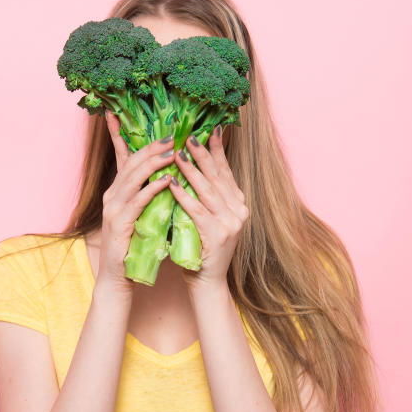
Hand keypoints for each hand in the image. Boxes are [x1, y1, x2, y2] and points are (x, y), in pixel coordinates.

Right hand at [97, 110, 175, 294]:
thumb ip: (152, 194)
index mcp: (118, 190)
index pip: (121, 156)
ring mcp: (114, 209)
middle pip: (131, 162)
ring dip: (154, 163)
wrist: (118, 277)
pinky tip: (167, 181)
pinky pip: (138, 201)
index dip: (118, 134)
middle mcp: (113, 195)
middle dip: (151, 146)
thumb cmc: (134, 245)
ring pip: (133, 177)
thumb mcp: (144, 214)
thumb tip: (170, 175)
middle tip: (172, 135)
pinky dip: (152, 189)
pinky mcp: (119, 224)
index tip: (117, 112)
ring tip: (173, 152)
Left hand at [168, 125, 248, 291]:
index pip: (225, 171)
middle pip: (217, 176)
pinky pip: (197, 211)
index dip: (216, 150)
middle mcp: (239, 211)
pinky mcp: (218, 235)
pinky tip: (172, 184)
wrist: (207, 282)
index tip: (208, 129)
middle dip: (202, 153)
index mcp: (238, 204)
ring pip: (207, 190)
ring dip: (191, 170)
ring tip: (176, 154)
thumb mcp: (206, 217)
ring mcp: (231, 224)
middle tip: (188, 135)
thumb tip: (189, 168)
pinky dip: (184, 196)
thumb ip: (204, 196)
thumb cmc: (201, 249)